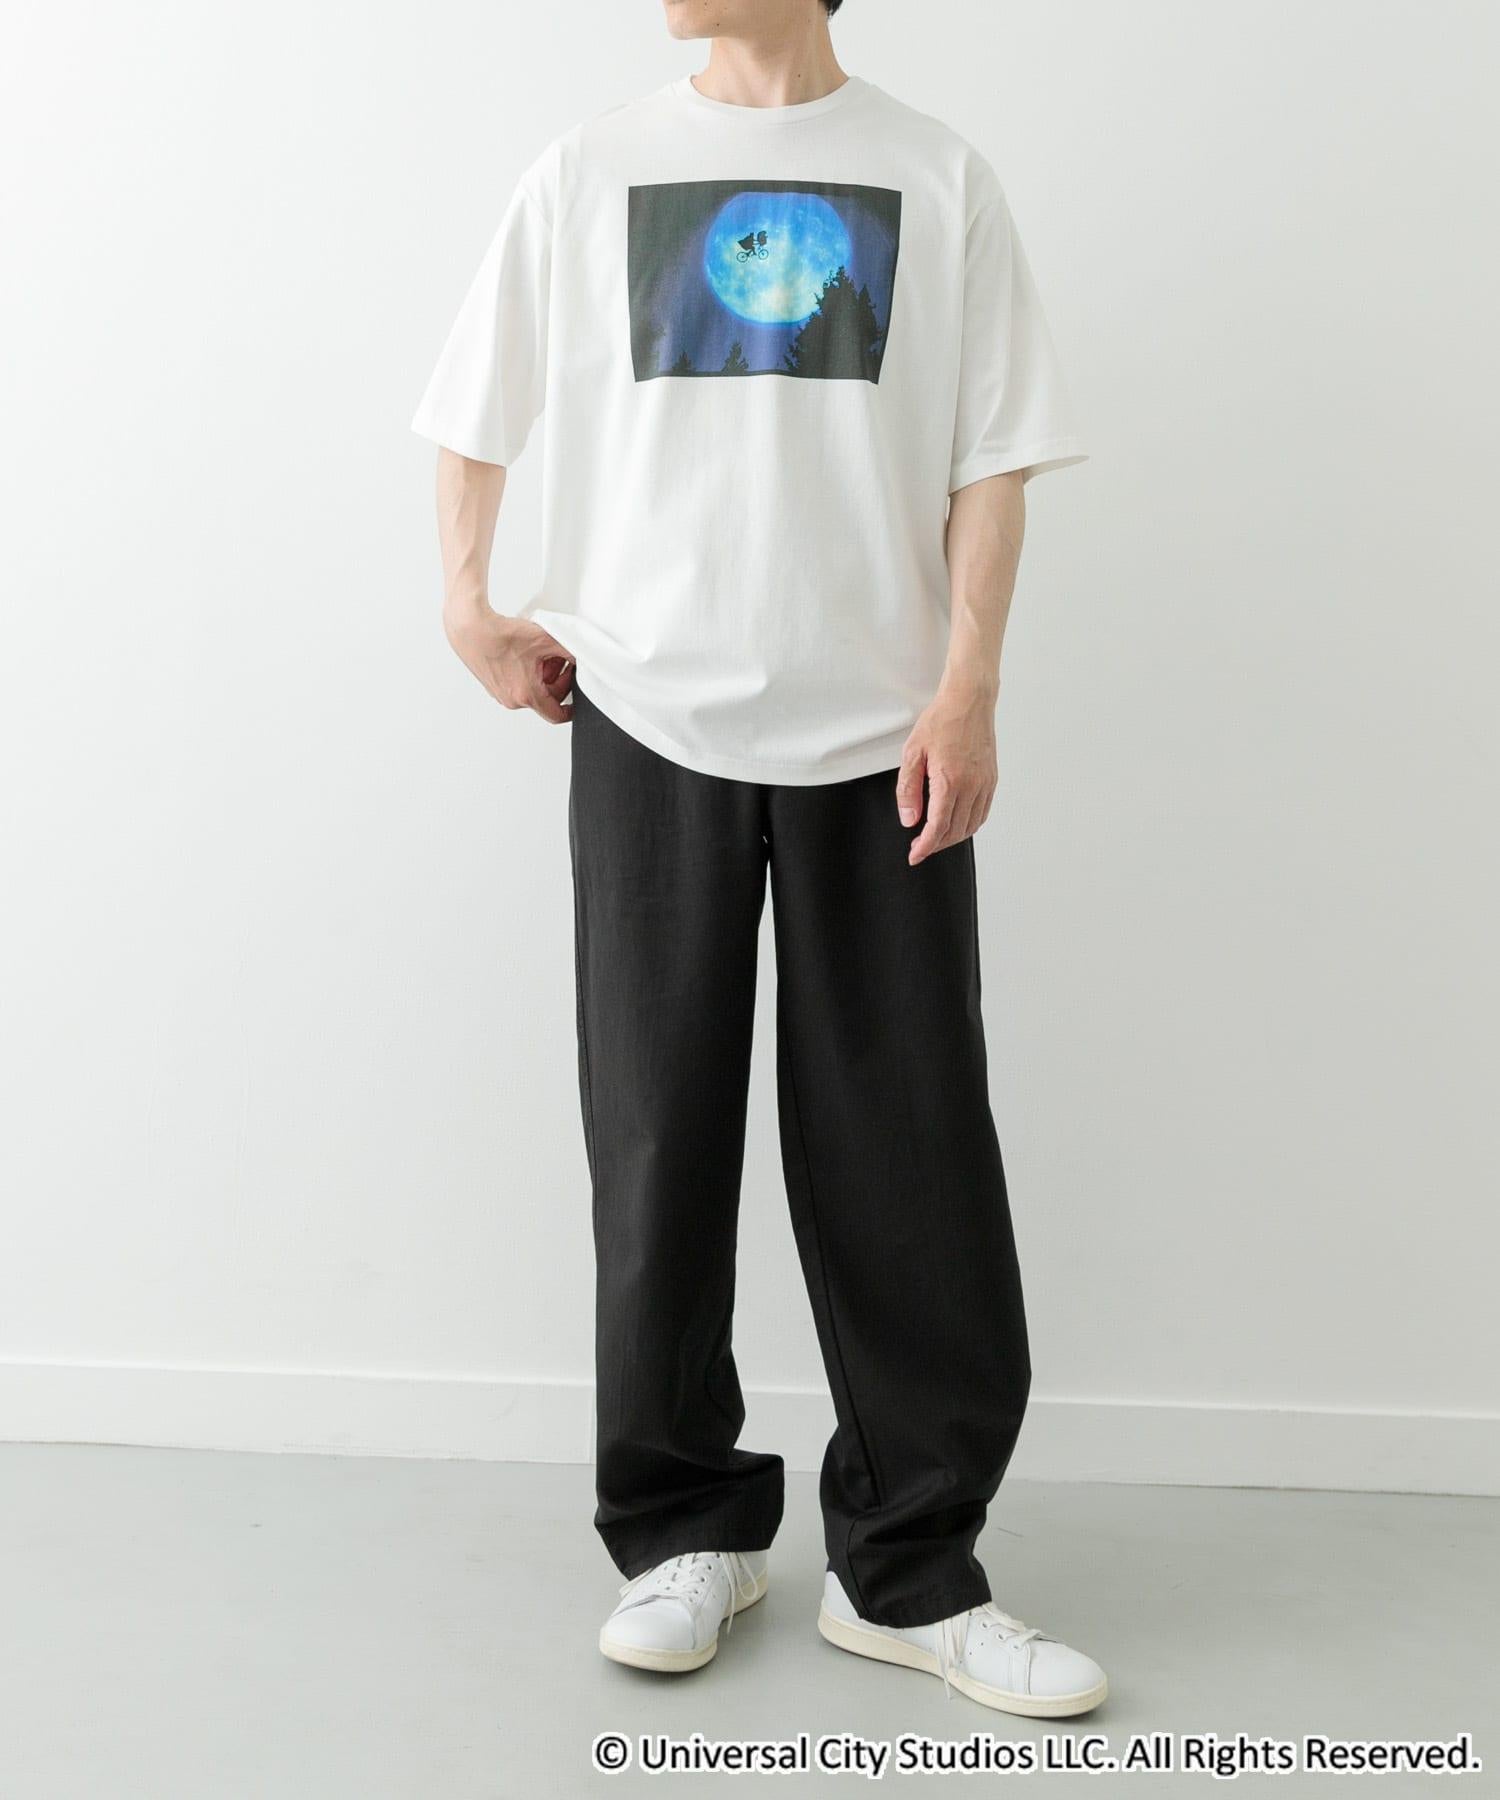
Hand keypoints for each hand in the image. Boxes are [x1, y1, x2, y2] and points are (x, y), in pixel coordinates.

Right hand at [443, 603, 573, 722]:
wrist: (470, 628)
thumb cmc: (500, 635)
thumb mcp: (545, 640)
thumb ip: (569, 651)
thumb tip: (582, 657)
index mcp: (526, 695)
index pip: (556, 715)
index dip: (571, 709)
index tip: (577, 702)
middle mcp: (512, 700)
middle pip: (546, 699)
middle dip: (557, 680)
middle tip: (559, 660)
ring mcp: (500, 694)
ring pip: (531, 690)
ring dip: (542, 675)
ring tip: (542, 653)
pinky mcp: (492, 685)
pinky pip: (517, 685)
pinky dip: (526, 673)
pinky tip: (526, 654)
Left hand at [896, 681, 997, 866]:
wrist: (969, 700)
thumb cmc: (941, 721)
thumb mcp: (913, 753)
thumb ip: (908, 790)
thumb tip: (909, 820)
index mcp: (950, 780)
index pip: (938, 827)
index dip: (925, 846)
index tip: (915, 855)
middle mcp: (972, 785)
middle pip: (955, 831)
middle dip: (936, 845)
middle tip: (920, 847)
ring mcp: (985, 783)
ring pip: (971, 826)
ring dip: (953, 838)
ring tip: (935, 838)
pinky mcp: (992, 779)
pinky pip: (982, 812)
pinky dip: (969, 825)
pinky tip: (957, 823)